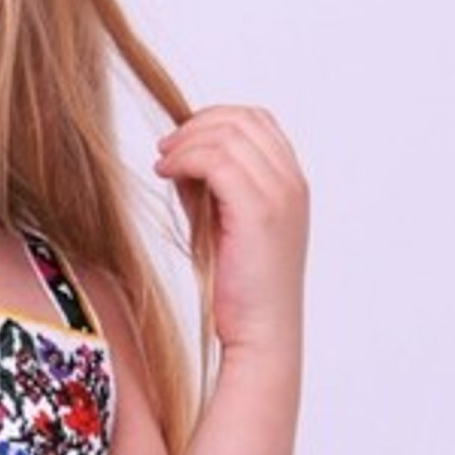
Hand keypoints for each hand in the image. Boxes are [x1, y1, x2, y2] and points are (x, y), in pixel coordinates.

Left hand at [153, 104, 308, 356]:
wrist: (260, 335)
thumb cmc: (240, 290)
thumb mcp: (222, 227)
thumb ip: (208, 190)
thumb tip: (180, 157)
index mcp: (291, 183)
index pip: (258, 122)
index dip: (216, 120)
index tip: (182, 141)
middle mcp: (292, 182)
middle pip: (243, 119)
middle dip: (198, 125)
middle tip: (166, 147)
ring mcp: (280, 194)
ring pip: (228, 134)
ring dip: (187, 141)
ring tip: (163, 162)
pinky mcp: (258, 211)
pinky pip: (216, 160)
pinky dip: (185, 158)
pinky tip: (166, 174)